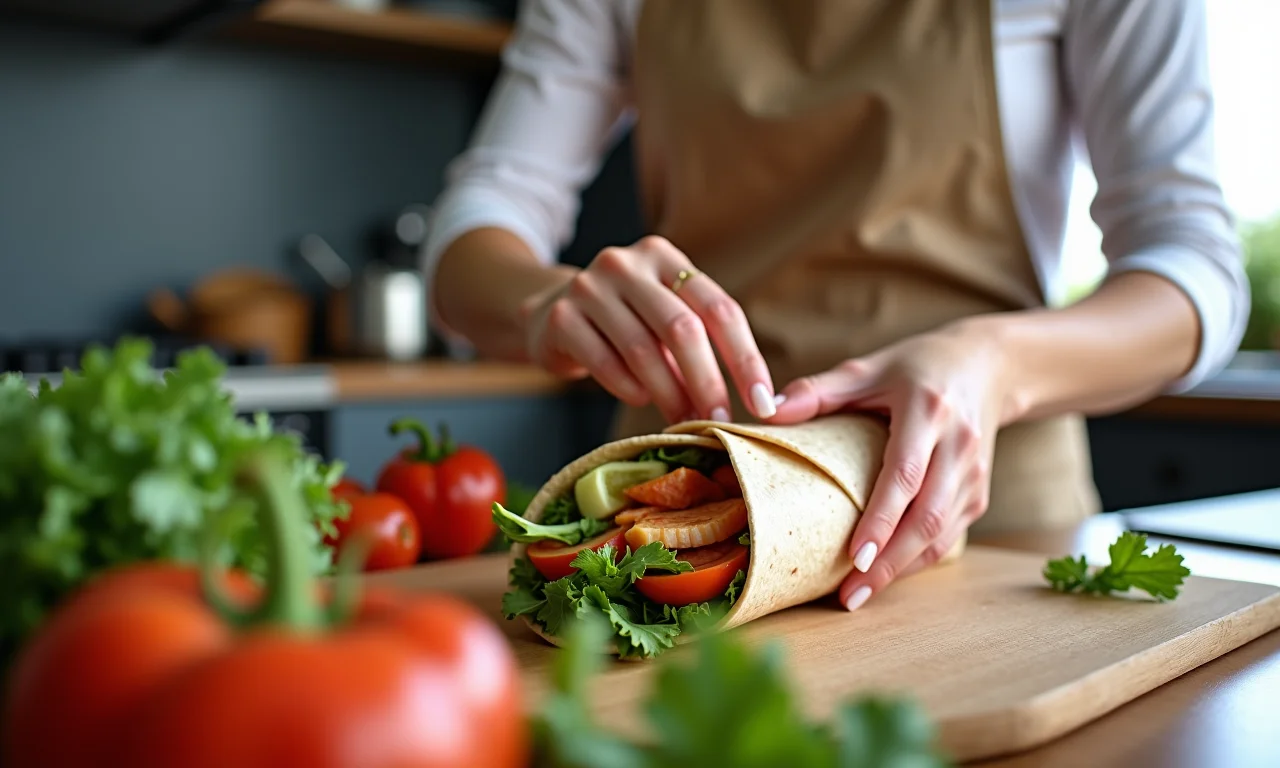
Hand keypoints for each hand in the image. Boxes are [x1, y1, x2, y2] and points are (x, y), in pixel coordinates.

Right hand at [520, 235, 778, 424]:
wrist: (548, 314)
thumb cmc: (624, 322)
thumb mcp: (662, 316)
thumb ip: (699, 342)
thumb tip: (746, 399)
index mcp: (665, 257)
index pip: (719, 308)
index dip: (745, 359)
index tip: (763, 401)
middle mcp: (627, 264)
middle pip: (682, 329)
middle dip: (707, 382)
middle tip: (721, 421)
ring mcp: (589, 286)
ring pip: (643, 350)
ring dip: (669, 394)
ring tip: (683, 420)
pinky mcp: (560, 317)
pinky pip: (604, 362)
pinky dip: (628, 388)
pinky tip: (639, 400)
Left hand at [768, 319, 1015, 610]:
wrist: (987, 367)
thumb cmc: (916, 367)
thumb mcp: (868, 368)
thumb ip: (818, 390)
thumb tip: (766, 410)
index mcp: (928, 410)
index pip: (905, 474)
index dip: (881, 519)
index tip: (852, 556)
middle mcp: (958, 446)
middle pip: (927, 516)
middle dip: (889, 562)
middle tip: (849, 595)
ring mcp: (974, 474)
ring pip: (942, 534)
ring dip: (901, 570)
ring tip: (860, 595)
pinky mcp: (980, 493)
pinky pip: (949, 536)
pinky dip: (917, 560)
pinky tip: (884, 575)